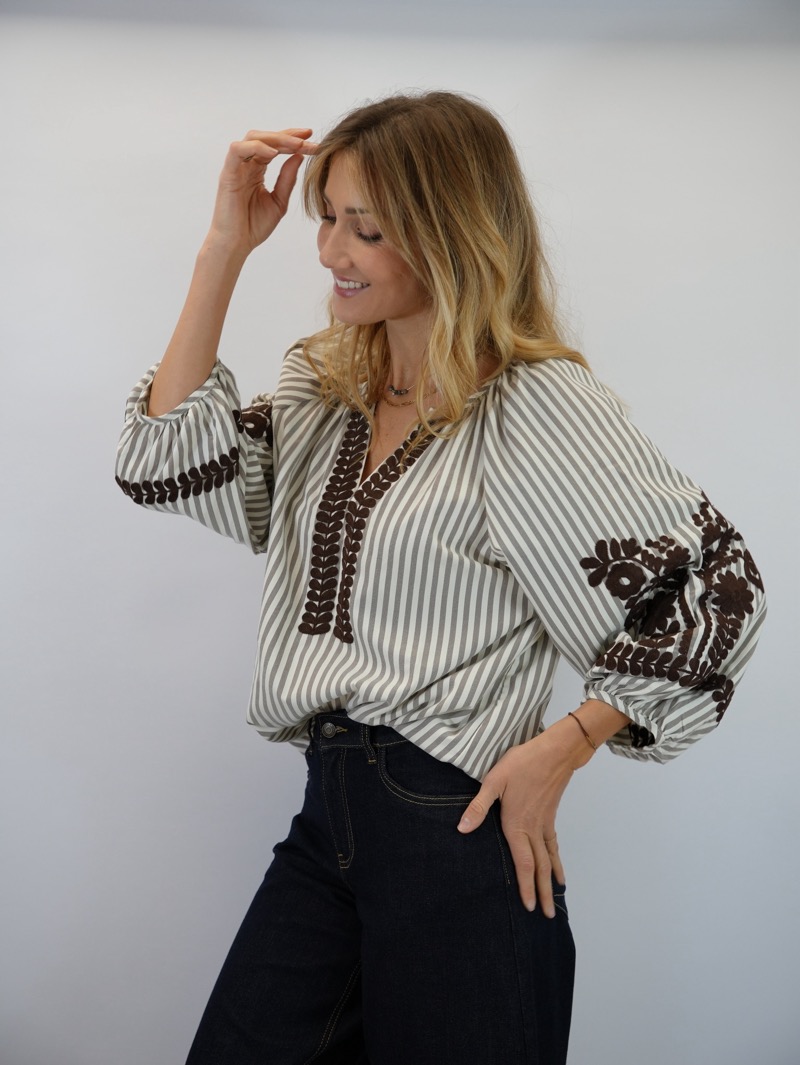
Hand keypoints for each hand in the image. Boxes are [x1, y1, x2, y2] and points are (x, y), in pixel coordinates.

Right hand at [207, 128, 317, 254]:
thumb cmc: (254, 226)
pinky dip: (256, 148)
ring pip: (253, 138)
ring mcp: (236, 167)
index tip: (313, 139)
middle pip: (266, 138)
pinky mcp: (227, 173)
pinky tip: (274, 155)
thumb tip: (300, 156)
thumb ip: (287, 179)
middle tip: (308, 138)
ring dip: (276, 138)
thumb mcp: (279, 201)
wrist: (236, 244)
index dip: (293, 140)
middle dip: (289, 136)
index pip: (276, 147)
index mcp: (257, 170)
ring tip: (296, 145)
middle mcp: (246, 165)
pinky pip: (237, 150)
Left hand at [457, 718, 589, 916]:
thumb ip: (478, 806)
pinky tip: (558, 868)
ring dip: (551, 880)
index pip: (523, 863)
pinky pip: (554, 844)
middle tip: (546, 916)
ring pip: (550, 858)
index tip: (529, 907)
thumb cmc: (522, 764)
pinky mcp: (550, 816)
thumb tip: (462, 828)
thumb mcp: (494, 781)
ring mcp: (544, 823)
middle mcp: (533, 829)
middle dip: (542, 892)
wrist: (554, 752)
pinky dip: (557, 859)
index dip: (525, 886)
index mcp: (517, 824)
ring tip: (555, 898)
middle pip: (540, 867)